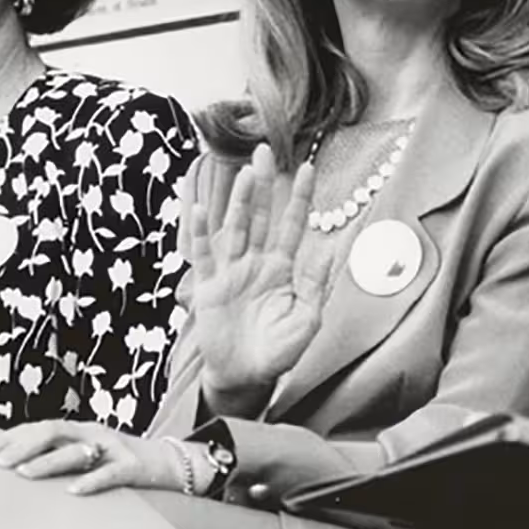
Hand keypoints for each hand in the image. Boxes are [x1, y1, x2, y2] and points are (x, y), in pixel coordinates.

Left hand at [0, 420, 186, 495]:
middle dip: (23, 446)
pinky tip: (73, 491)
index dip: (12, 436)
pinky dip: (91, 481)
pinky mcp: (132, 467)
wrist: (168, 461)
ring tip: (23, 474)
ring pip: (77, 451)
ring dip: (48, 463)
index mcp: (80, 429)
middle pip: (53, 432)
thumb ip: (60, 454)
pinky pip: (110, 474)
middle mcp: (93, 433)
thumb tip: (18, 464)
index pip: (40, 427)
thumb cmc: (119, 460)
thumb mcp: (88, 452)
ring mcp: (113, 448)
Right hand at [188, 144, 333, 410]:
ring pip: (234, 228)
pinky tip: (199, 210)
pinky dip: (200, 233)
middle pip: (260, 216)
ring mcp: (231, 272)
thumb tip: (329, 249)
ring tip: (244, 172)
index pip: (293, 225)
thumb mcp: (306, 320)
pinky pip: (204, 255)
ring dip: (238, 201)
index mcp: (281, 269)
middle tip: (265, 151)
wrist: (245, 378)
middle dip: (264, 184)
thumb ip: (315, 285)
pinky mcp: (209, 288)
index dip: (300, 198)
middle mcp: (255, 263)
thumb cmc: (278, 351)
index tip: (308, 168)